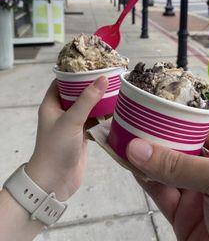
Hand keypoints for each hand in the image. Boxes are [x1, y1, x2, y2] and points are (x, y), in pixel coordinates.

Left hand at [26, 77, 107, 200]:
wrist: (54, 182)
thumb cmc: (56, 148)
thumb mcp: (71, 120)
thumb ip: (87, 99)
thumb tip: (103, 78)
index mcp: (52, 104)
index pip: (63, 81)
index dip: (76, 72)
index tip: (94, 64)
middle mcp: (62, 112)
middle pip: (78, 93)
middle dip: (92, 85)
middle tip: (110, 75)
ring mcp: (73, 124)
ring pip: (88, 107)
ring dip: (100, 100)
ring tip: (117, 89)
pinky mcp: (82, 136)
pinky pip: (94, 120)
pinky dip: (104, 115)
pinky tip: (117, 109)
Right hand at [126, 125, 208, 240]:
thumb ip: (180, 165)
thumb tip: (138, 148)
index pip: (196, 127)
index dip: (174, 117)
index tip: (150, 105)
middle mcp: (207, 170)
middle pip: (175, 148)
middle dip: (153, 136)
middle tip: (128, 122)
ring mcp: (193, 193)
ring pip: (163, 170)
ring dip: (143, 157)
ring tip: (122, 140)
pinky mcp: (181, 216)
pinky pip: (158, 193)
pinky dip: (142, 180)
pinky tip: (130, 166)